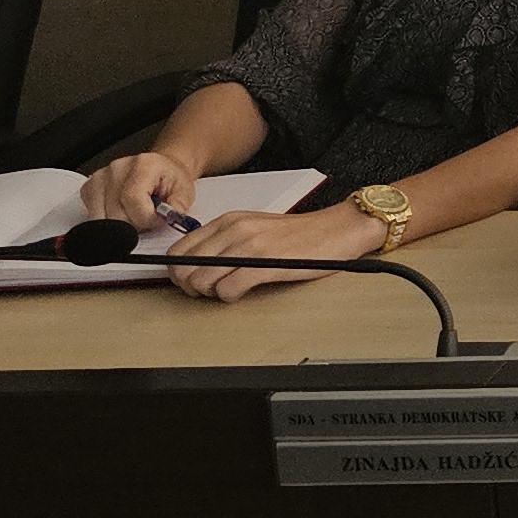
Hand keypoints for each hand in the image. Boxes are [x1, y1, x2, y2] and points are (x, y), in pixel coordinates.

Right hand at [82, 148, 199, 229]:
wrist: (161, 170)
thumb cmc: (170, 180)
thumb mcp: (185, 193)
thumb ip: (177, 209)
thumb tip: (168, 220)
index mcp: (143, 165)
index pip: (133, 201)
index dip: (147, 218)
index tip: (157, 219)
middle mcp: (117, 169)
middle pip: (116, 215)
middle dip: (135, 224)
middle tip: (147, 215)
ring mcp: (100, 178)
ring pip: (102, 219)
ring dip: (121, 223)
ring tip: (135, 212)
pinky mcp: (89, 189)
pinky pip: (93, 217)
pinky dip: (108, 220)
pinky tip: (122, 210)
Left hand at [163, 203, 383, 302]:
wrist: (338, 229)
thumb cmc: (299, 235)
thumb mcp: (254, 229)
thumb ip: (225, 243)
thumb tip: (195, 268)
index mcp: (228, 220)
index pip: (179, 250)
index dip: (179, 272)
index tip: (192, 281)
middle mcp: (234, 229)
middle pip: (184, 268)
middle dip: (190, 287)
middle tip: (208, 292)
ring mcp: (250, 246)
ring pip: (201, 279)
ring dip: (209, 294)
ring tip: (227, 291)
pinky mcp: (266, 264)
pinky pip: (228, 289)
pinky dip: (229, 297)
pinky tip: (243, 292)